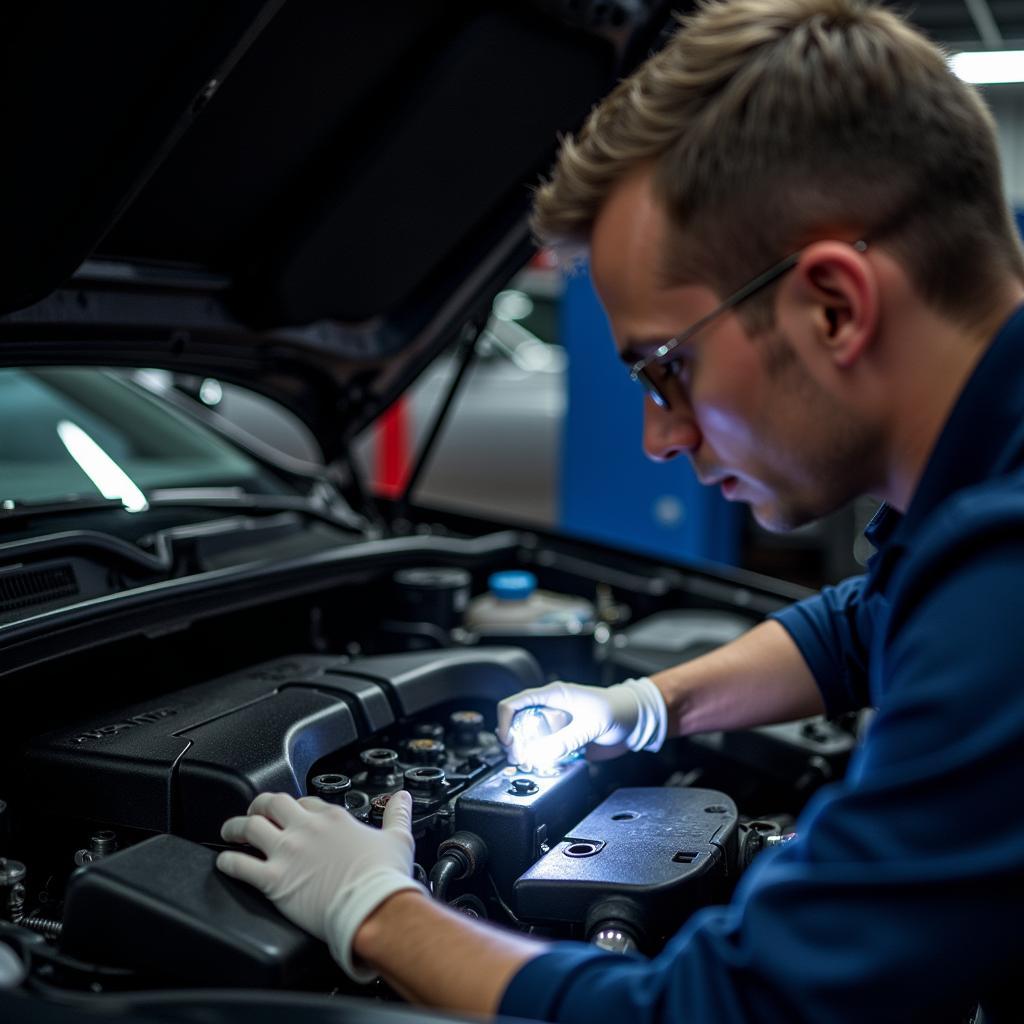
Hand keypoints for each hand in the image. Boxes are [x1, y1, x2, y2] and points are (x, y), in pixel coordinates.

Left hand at [217, 790, 425, 981]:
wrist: (372, 908)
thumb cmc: (383, 877)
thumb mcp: (398, 838)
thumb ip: (397, 813)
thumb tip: (404, 797)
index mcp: (333, 818)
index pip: (305, 801)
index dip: (296, 806)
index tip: (293, 813)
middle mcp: (306, 829)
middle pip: (271, 804)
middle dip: (259, 806)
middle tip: (254, 813)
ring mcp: (288, 853)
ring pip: (249, 827)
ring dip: (235, 827)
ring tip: (229, 832)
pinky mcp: (274, 880)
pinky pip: (240, 866)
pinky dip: (227, 862)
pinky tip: (224, 863)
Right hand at [496, 678, 667, 764]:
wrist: (637, 722)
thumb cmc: (618, 710)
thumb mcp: (592, 724)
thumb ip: (567, 739)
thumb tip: (541, 753)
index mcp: (554, 696)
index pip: (516, 703)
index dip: (505, 722)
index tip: (507, 742)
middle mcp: (551, 710)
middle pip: (518, 725)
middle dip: (516, 744)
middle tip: (522, 760)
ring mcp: (557, 726)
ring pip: (530, 741)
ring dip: (529, 755)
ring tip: (534, 765)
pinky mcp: (564, 741)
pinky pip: (546, 752)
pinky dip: (543, 761)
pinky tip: (550, 766)